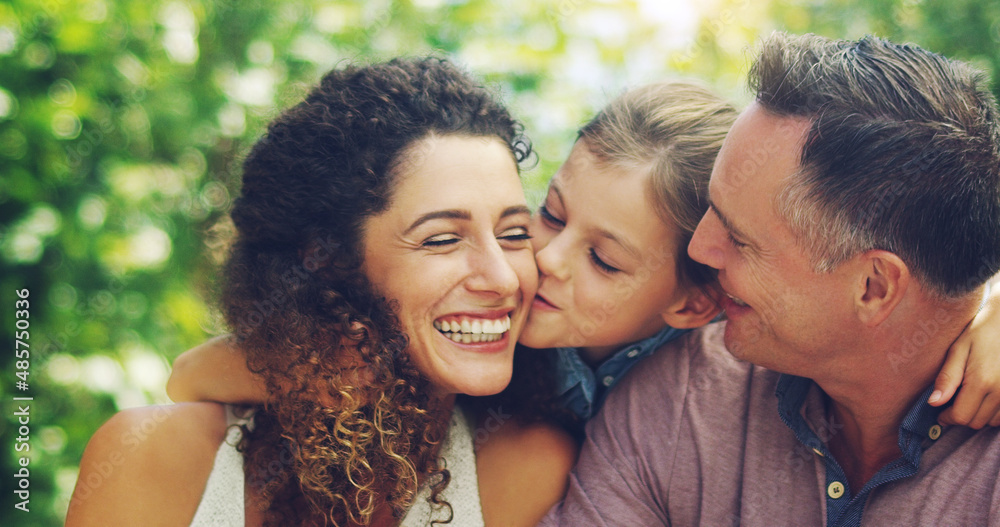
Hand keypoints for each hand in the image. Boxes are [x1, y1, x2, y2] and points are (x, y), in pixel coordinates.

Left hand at [930, 284, 999, 427]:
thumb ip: (947, 378)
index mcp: (982, 381)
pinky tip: (986, 397)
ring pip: (991, 421)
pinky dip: (993, 412)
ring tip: (970, 396)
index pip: (961, 416)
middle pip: (976, 422)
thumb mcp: (958, 349)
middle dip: (961, 416)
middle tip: (953, 402)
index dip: (947, 418)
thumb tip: (933, 402)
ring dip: (978, 414)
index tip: (940, 412)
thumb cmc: (982, 331)